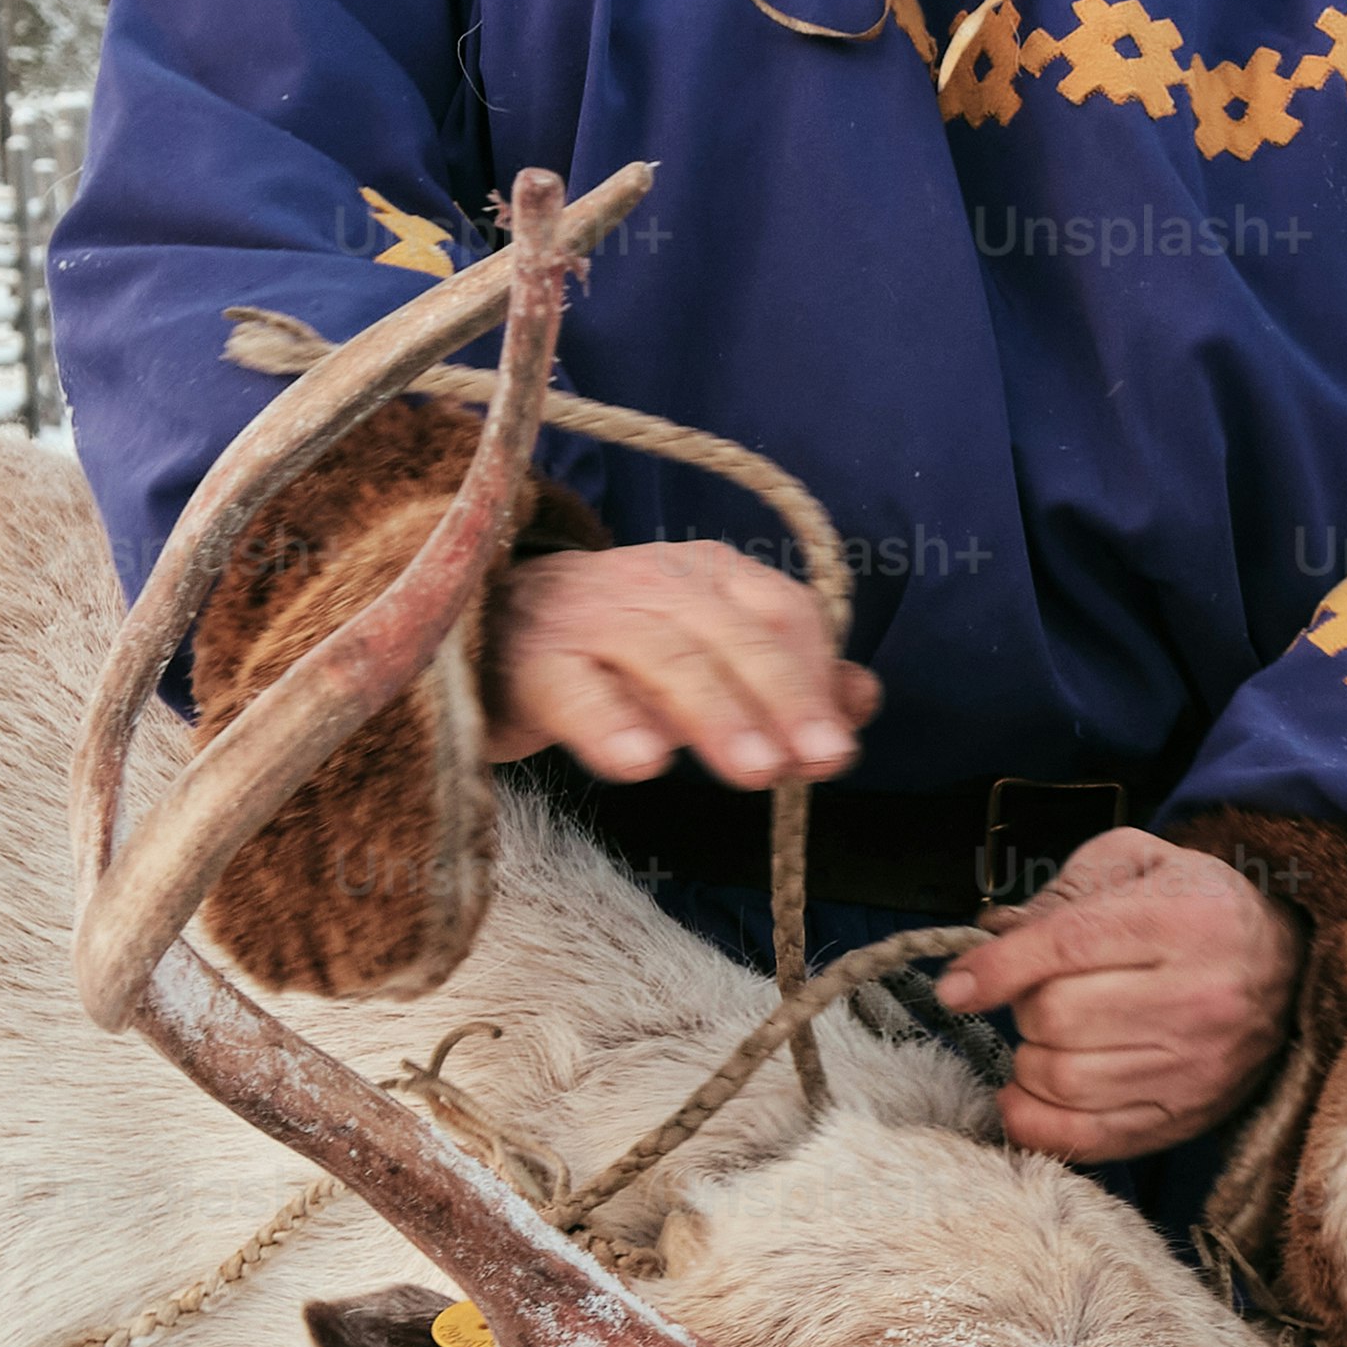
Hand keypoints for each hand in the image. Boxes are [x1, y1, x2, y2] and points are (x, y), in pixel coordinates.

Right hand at [484, 543, 876, 788]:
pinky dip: (610, 723)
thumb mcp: (705, 654)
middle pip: (731, 635)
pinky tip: (642, 763)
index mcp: (708, 576)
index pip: (780, 613)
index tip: (835, 748)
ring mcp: (589, 619)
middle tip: (817, 762)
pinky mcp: (531, 663)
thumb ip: (786, 677)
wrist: (482, 629)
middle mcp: (654, 584)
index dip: (812, 679)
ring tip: (757, 770)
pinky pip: (575, 690)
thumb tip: (864, 699)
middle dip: (781, 698)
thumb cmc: (613, 651)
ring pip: (664, 656)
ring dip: (716, 713)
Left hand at [934, 828, 1306, 1164]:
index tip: (956, 987)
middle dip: (1023, 1008)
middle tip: (1036, 997)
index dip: (996, 969)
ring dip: (1028, 1062)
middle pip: (1059, 1017)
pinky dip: (1037, 1124)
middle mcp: (1199, 996)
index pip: (1068, 946)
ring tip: (1043, 1041)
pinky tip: (1026, 1094)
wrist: (1292, 966)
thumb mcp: (1140, 864)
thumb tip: (990, 936)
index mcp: (1184, 919)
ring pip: (1065, 1080)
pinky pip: (1090, 1139)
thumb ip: (1062, 891)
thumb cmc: (1198, 907)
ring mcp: (1198, 1065)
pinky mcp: (1189, 1116)